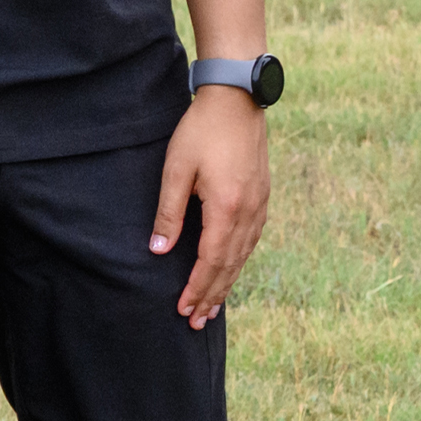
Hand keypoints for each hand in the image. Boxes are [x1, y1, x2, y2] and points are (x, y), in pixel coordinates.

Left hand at [153, 88, 270, 327]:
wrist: (237, 100)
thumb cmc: (201, 131)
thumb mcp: (176, 170)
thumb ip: (168, 214)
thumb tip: (157, 251)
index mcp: (227, 208)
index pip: (210, 261)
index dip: (197, 288)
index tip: (184, 309)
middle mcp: (249, 212)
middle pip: (230, 265)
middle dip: (212, 295)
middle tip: (196, 321)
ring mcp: (260, 205)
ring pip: (243, 256)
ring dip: (227, 283)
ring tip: (213, 306)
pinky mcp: (262, 196)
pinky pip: (251, 240)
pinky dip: (239, 261)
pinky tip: (230, 269)